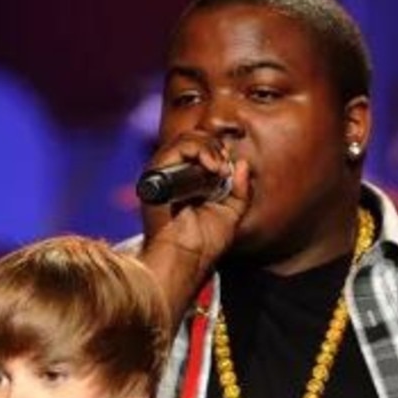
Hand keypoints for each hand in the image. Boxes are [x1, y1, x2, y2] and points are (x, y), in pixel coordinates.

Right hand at [137, 131, 249, 327]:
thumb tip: (242, 163)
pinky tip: (211, 168)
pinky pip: (176, 148)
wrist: (187, 258)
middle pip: (193, 139)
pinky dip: (198, 151)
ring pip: (185, 139)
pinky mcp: (154, 176)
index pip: (201, 150)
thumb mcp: (231, 212)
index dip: (218, 151)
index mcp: (186, 183)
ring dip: (209, 149)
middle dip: (215, 148)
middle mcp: (171, 176)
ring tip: (218, 170)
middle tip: (224, 169)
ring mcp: (161, 175)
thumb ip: (240, 189)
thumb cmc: (204, 244)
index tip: (230, 170)